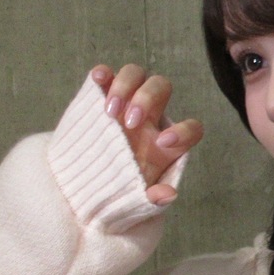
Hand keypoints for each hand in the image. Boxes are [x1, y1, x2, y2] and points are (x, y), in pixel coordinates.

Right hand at [90, 64, 203, 204]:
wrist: (83, 188)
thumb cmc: (119, 192)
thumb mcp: (137, 200)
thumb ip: (152, 199)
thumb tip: (168, 195)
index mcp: (167, 143)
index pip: (190, 128)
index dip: (184, 131)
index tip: (163, 144)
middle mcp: (150, 117)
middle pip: (161, 88)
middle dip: (147, 99)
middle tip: (130, 123)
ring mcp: (124, 104)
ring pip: (136, 75)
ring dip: (125, 86)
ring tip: (110, 112)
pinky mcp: (100, 99)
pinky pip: (105, 76)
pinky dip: (103, 74)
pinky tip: (98, 79)